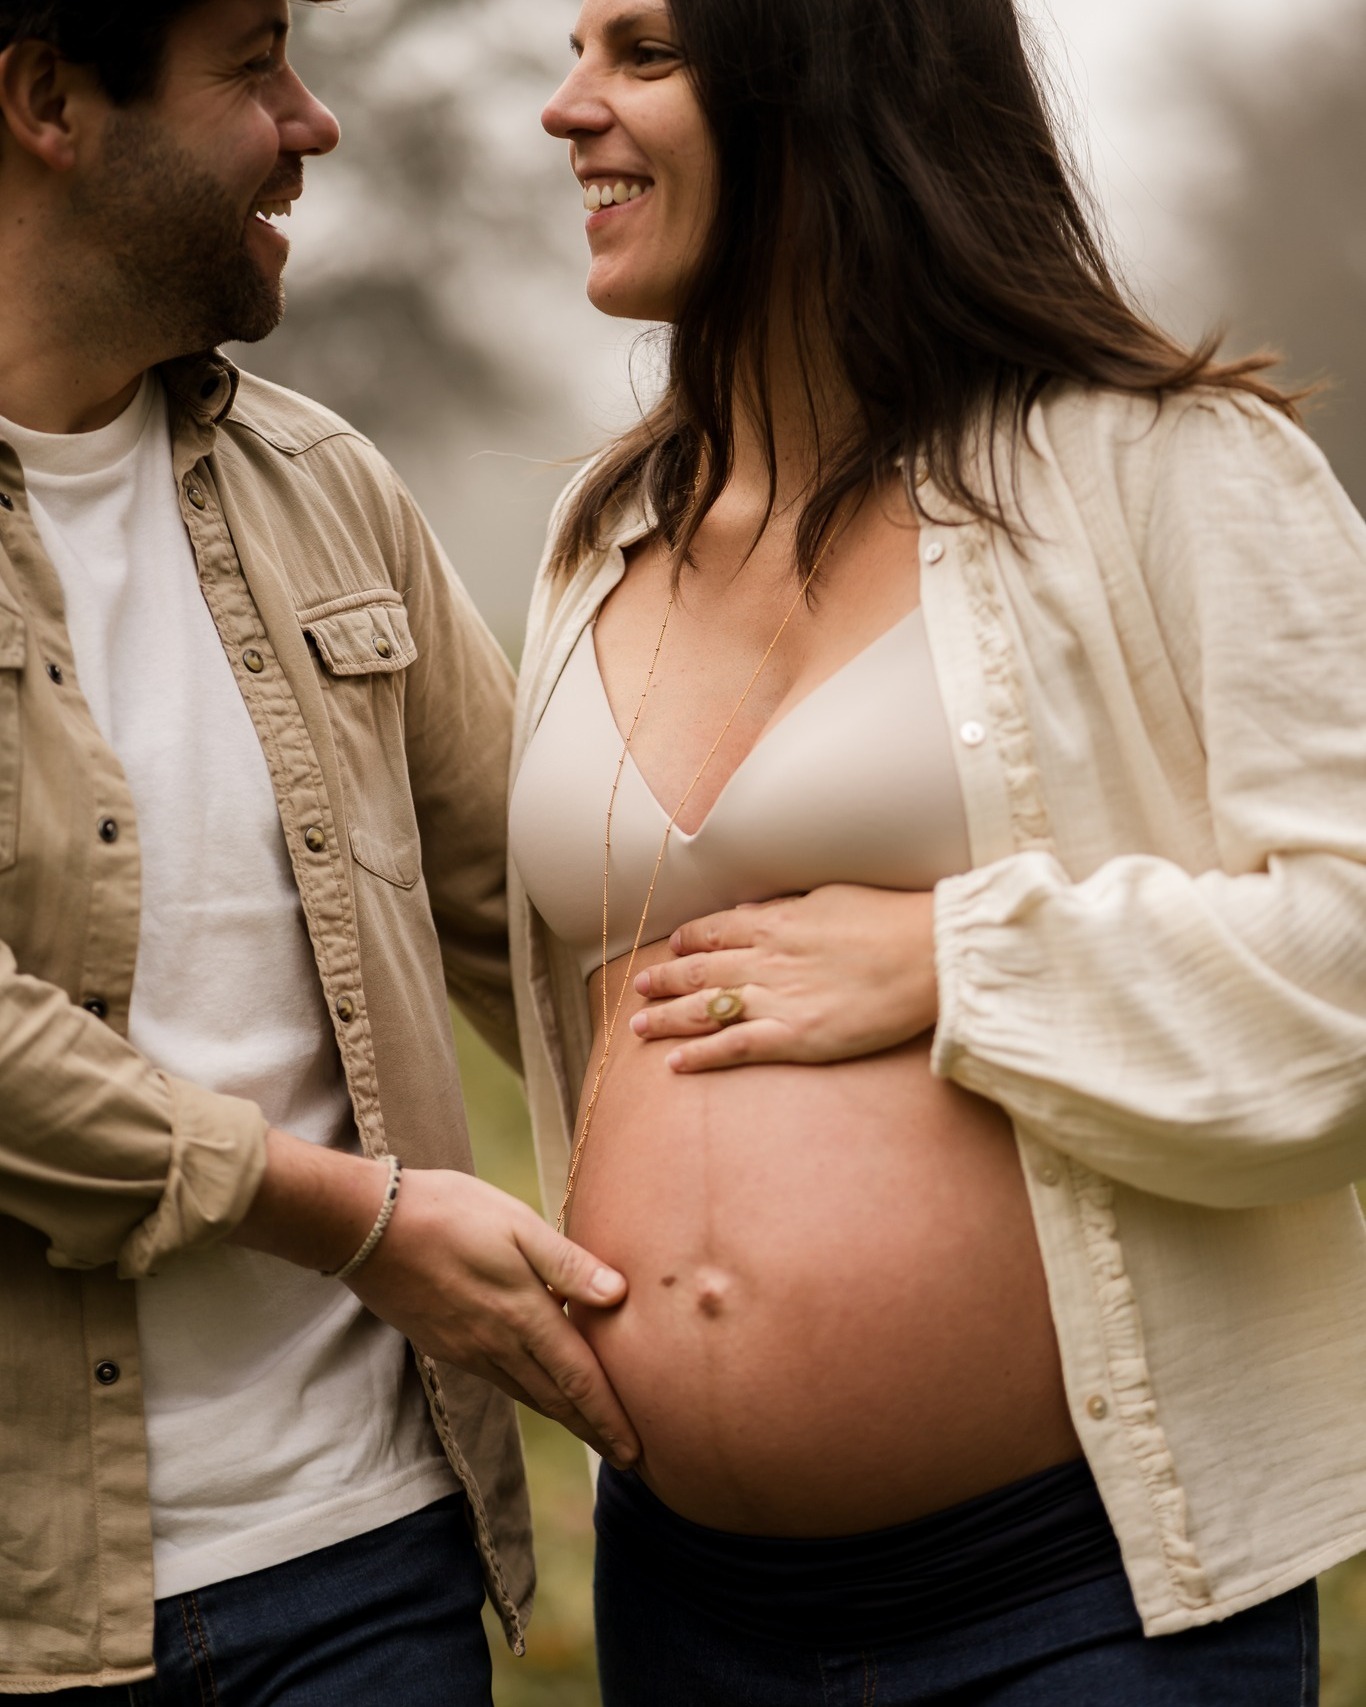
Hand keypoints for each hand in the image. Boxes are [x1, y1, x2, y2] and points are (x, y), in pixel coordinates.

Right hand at [347, 1169, 638, 1467]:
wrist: (367, 1226)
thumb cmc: (449, 1213)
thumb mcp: (517, 1224)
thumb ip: (567, 1264)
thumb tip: (619, 1295)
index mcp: (523, 1314)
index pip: (578, 1379)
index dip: (609, 1417)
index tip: (637, 1453)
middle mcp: (497, 1345)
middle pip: (556, 1399)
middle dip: (594, 1430)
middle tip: (628, 1460)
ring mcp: (468, 1349)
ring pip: (527, 1394)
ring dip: (563, 1417)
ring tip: (591, 1431)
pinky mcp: (445, 1345)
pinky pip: (499, 1380)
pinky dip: (530, 1395)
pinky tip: (538, 1390)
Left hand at [629, 885, 938, 1070]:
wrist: (929, 954)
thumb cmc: (891, 920)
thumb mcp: (832, 897)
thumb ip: (790, 907)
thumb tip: (760, 909)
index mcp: (776, 922)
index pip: (716, 930)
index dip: (689, 940)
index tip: (673, 946)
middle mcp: (765, 959)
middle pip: (699, 970)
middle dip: (664, 980)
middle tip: (638, 989)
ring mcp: (776, 999)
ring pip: (704, 1009)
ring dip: (667, 1017)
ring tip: (638, 1027)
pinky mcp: (795, 1036)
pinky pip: (735, 1047)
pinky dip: (701, 1055)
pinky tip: (676, 1064)